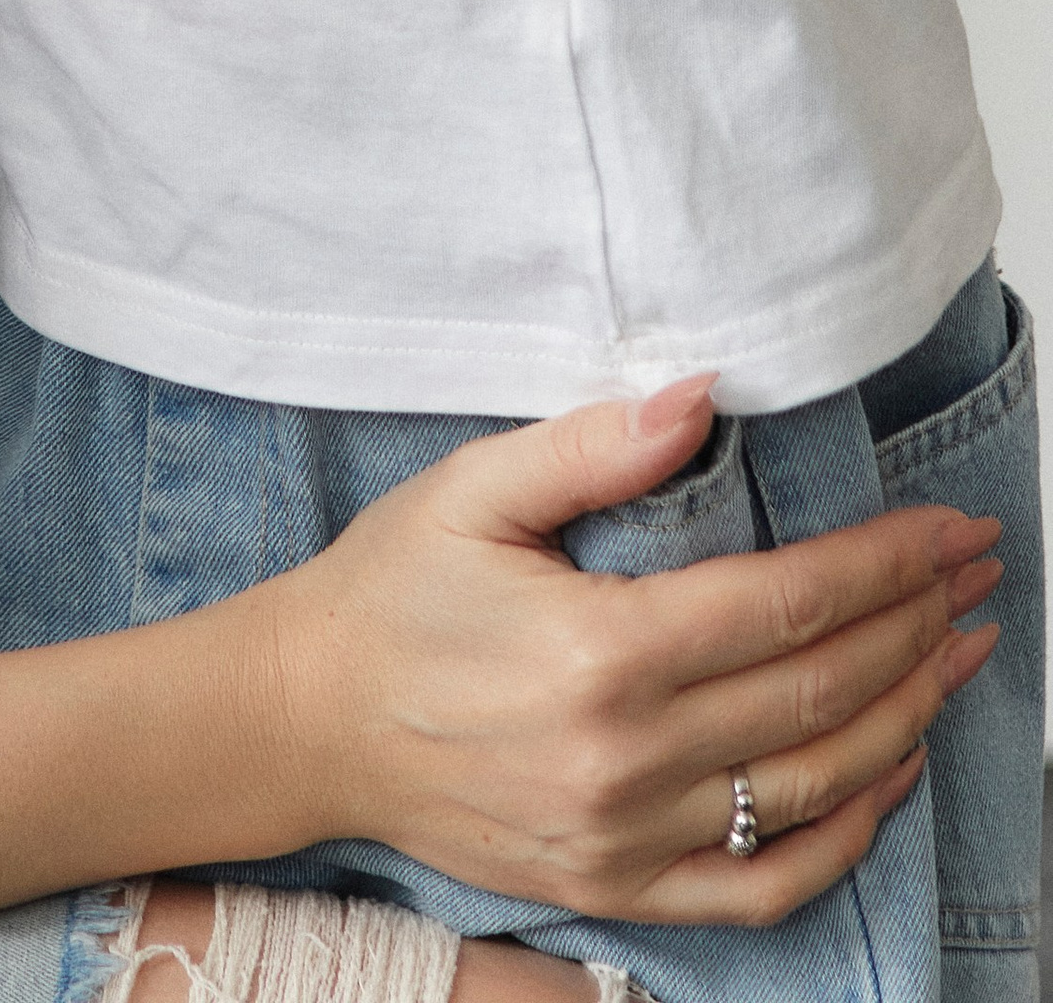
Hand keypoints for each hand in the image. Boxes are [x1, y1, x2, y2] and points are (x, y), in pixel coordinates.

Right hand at [272, 380, 997, 929]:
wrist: (306, 719)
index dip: (886, 563)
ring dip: (906, 717)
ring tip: (956, 657)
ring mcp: (626, 835)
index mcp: (600, 649)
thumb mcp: (473, 487)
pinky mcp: (617, 887)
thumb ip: (593, 442)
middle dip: (918, 625)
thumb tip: (702, 397)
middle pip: (822, 690)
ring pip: (814, 786)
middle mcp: (627, 756)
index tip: (948, 529)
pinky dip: (846, 838)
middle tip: (978, 576)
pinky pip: (765, 885)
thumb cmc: (390, 590)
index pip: (790, 602)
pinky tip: (884, 775)